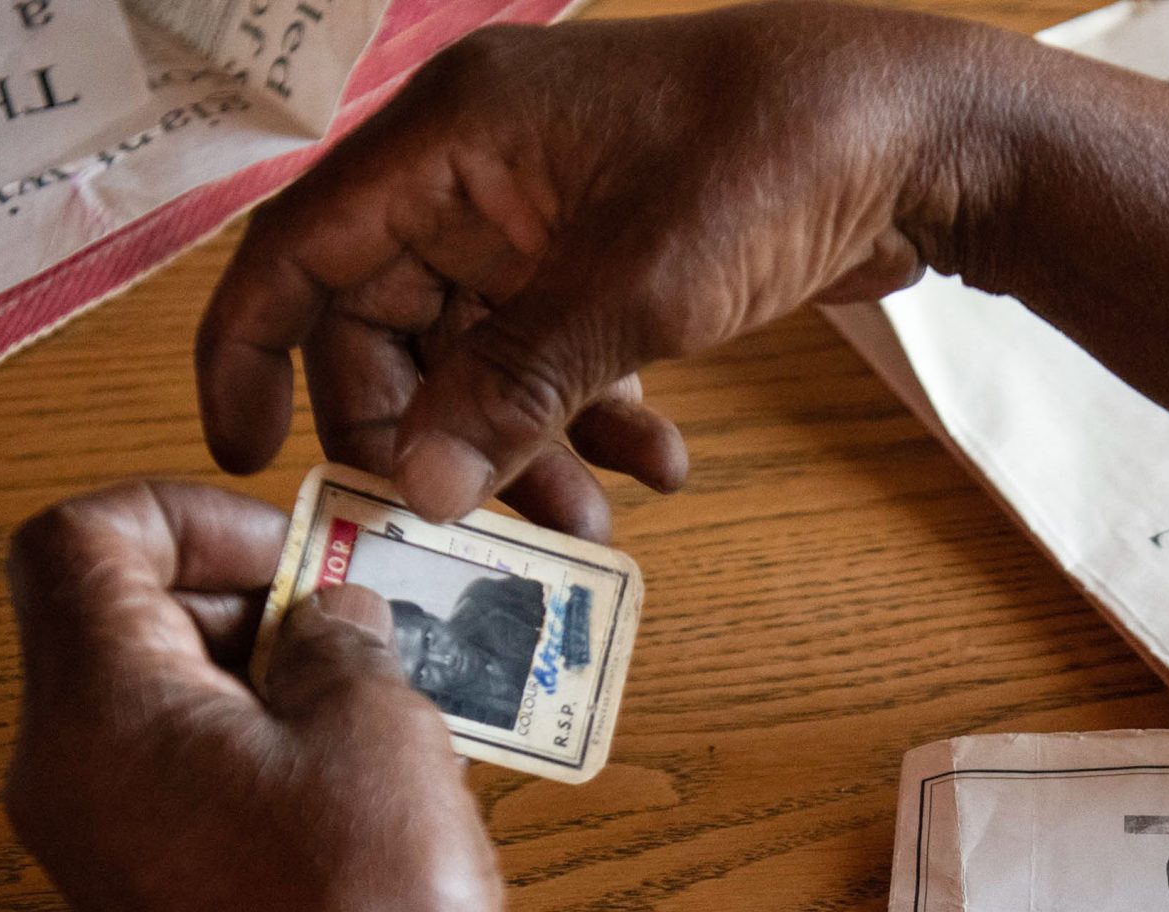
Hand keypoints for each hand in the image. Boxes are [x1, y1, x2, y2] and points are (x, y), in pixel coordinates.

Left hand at [3, 483, 511, 911]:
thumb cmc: (368, 905)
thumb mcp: (376, 721)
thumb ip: (339, 637)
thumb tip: (328, 618)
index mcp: (98, 711)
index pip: (79, 540)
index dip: (188, 516)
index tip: (297, 550)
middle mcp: (64, 771)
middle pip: (109, 616)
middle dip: (237, 593)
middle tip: (356, 617)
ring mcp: (98, 838)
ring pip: (149, 694)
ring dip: (257, 666)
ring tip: (374, 694)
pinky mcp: (147, 886)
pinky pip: (177, 768)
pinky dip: (255, 736)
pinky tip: (355, 767)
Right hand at [195, 2, 1024, 534]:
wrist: (919, 132)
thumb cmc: (775, 161)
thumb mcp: (636, 289)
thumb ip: (517, 387)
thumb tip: (414, 484)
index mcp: (450, 139)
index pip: (300, 251)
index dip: (256, 356)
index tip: (250, 461)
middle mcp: (481, 169)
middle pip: (392, 323)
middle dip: (437, 432)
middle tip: (491, 520)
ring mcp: (550, 211)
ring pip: (485, 353)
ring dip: (528, 444)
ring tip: (597, 523)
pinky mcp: (614, 252)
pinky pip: (562, 349)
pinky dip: (596, 414)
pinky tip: (661, 469)